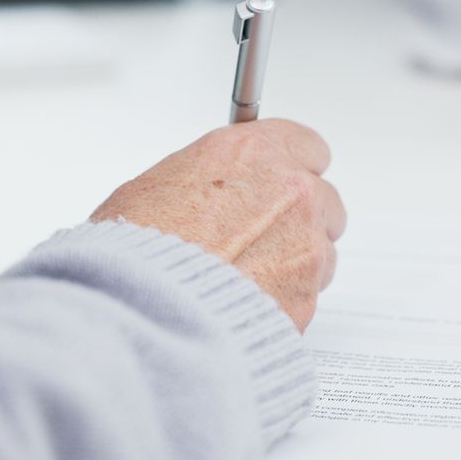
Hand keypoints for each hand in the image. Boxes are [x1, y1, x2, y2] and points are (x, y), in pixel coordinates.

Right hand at [92, 120, 345, 330]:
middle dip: (297, 219)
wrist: (146, 312)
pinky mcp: (308, 297)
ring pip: (321, 251)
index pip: (307, 147)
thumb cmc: (137, 252)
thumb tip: (216, 189)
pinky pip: (309, 296)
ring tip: (245, 278)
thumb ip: (208, 179)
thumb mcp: (156, 186)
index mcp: (252, 154)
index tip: (281, 181)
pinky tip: (244, 303)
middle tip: (258, 237)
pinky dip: (285, 301)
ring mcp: (306, 246)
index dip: (291, 168)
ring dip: (294, 262)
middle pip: (323, 200)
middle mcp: (290, 193)